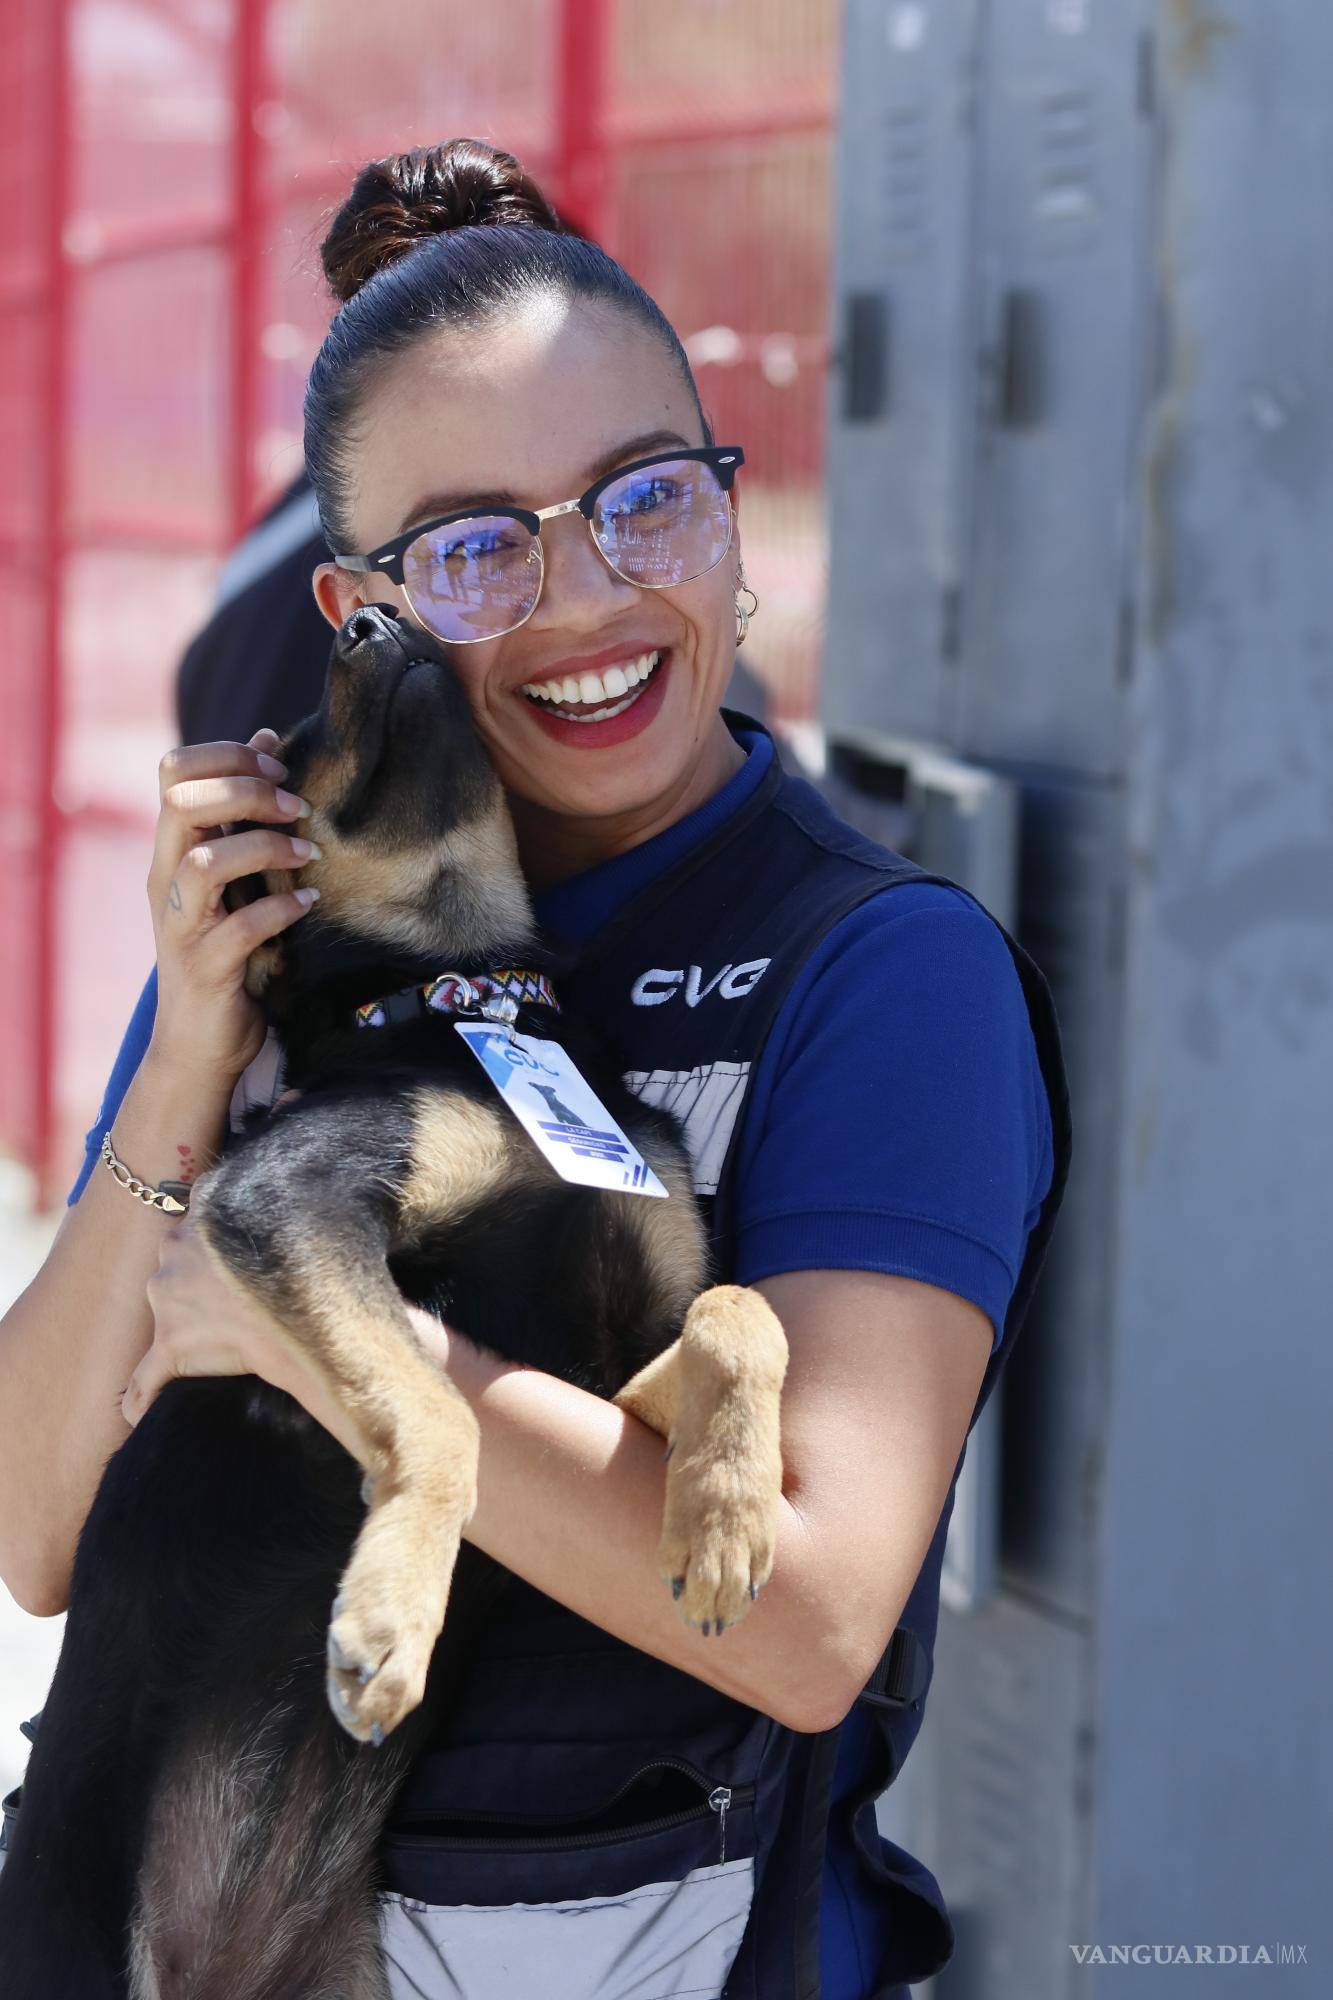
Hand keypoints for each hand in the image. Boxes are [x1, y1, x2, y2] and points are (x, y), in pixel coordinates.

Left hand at [121, 1216, 292, 1427]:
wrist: (298, 1311)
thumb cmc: (303, 1264)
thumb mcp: (290, 1216)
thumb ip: (275, 1211)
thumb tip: (312, 1196)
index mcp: (201, 1219)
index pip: (196, 1218)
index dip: (214, 1239)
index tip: (232, 1253)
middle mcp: (173, 1252)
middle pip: (175, 1261)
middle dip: (195, 1278)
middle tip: (232, 1297)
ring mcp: (166, 1300)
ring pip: (163, 1310)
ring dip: (182, 1323)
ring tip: (214, 1342)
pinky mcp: (168, 1345)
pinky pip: (145, 1378)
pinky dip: (141, 1398)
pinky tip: (139, 1415)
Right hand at [147, 725, 320, 1085]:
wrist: (200, 1046)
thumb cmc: (226, 952)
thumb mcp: (231, 875)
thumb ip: (241, 814)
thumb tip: (266, 736)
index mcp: (171, 850)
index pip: (174, 769)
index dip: (228, 754)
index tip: (279, 766)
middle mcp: (165, 880)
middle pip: (182, 801)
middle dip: (247, 790)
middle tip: (297, 806)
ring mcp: (180, 925)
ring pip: (206, 861)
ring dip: (265, 847)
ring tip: (307, 853)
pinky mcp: (205, 967)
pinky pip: (241, 927)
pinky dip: (281, 910)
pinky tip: (308, 906)